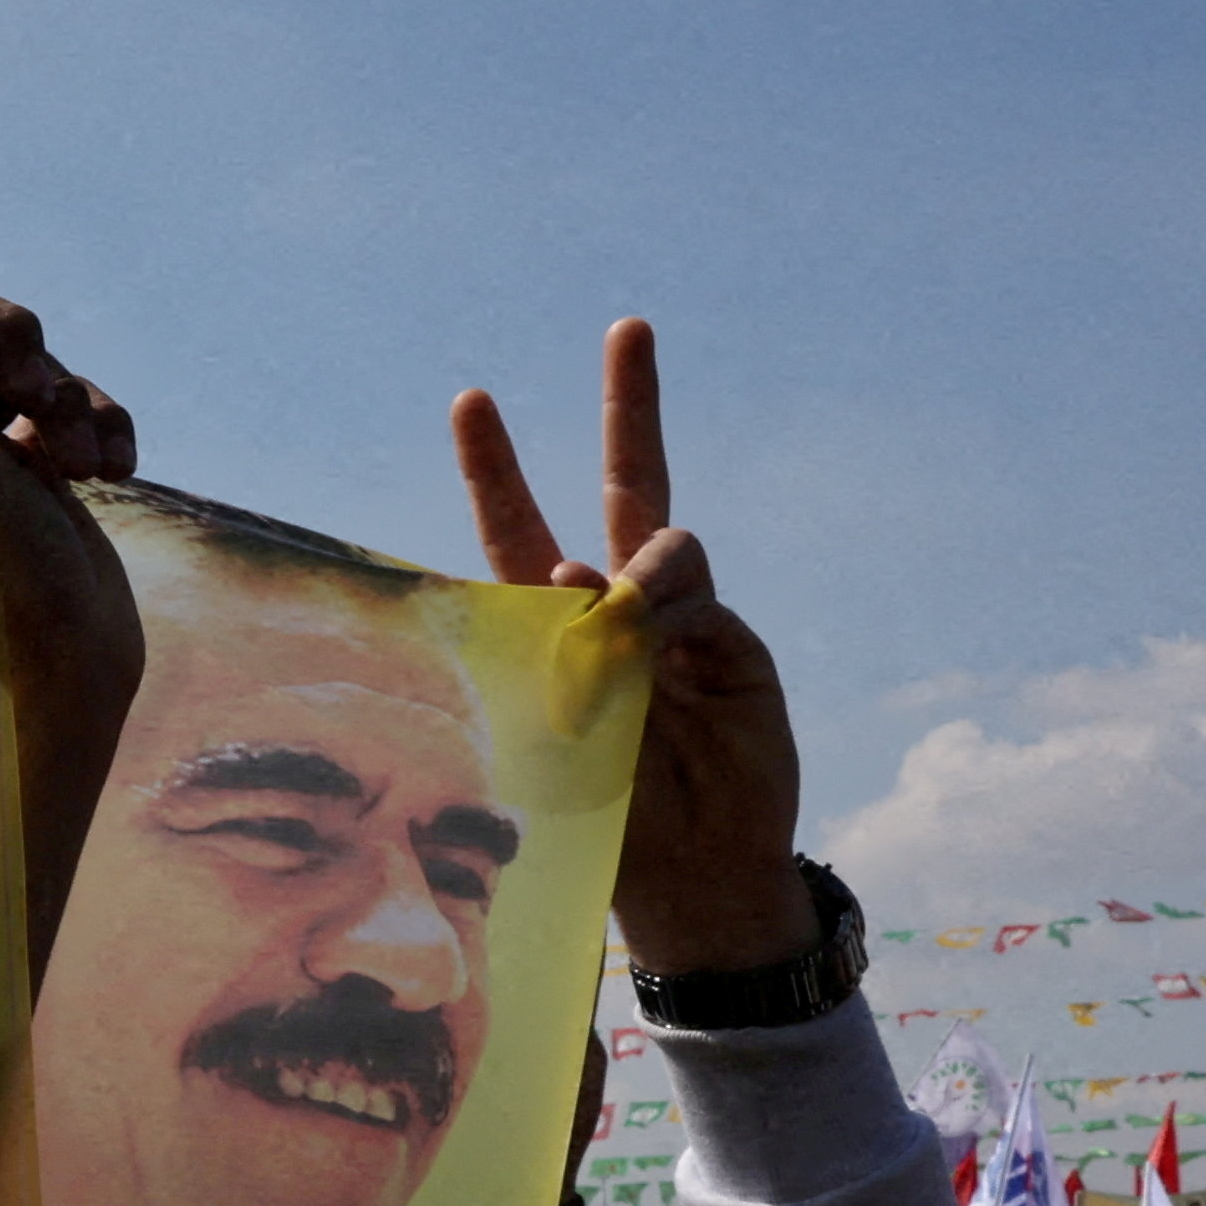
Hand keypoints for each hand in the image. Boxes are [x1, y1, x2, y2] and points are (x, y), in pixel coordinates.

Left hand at [454, 324, 811, 977]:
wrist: (691, 877)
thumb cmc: (603, 816)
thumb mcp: (551, 738)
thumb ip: (556, 654)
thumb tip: (578, 568)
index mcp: (560, 625)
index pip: (522, 531)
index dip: (497, 469)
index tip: (472, 400)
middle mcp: (625, 608)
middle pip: (631, 484)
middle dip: (631, 406)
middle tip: (629, 327)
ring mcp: (685, 623)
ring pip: (663, 548)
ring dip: (632, 573)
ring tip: (609, 629)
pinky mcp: (733, 650)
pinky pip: (697, 608)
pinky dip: (666, 614)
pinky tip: (643, 637)